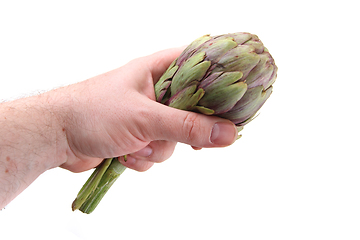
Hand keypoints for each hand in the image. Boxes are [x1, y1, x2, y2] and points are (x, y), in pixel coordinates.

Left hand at [52, 48, 237, 172]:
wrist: (57, 136)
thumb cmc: (95, 112)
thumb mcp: (145, 118)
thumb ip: (187, 126)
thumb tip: (228, 133)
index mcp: (159, 70)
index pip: (201, 67)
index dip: (219, 85)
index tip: (231, 106)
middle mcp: (157, 91)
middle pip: (193, 110)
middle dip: (181, 131)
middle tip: (172, 135)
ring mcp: (148, 116)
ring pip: (175, 138)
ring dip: (157, 149)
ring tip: (133, 145)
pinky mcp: (139, 137)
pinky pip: (158, 153)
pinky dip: (143, 159)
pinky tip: (124, 154)